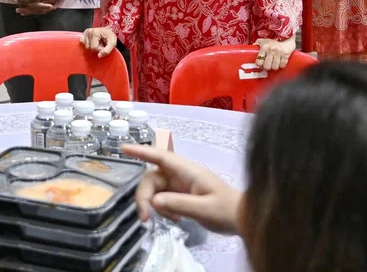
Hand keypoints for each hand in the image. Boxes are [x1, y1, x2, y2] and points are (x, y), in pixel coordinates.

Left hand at [14, 0, 77, 15]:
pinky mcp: (54, 3)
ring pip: (39, 10)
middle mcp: (48, 0)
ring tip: (23, 13)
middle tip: (17, 10)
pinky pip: (45, 10)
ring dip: (31, 12)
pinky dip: (38, 12)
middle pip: (34, 7)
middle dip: (25, 9)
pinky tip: (34, 12)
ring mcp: (52, 2)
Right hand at [80, 27, 117, 57]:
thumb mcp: (113, 43)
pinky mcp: (83, 34)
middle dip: (96, 48)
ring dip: (92, 46)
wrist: (108, 31)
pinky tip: (92, 41)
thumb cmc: (110, 36)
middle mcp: (89, 32)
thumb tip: (99, 56)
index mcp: (95, 33)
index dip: (100, 49)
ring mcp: (85, 32)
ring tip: (97, 42)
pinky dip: (88, 44)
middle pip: (89, 47)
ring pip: (86, 46)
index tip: (104, 45)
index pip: (94, 48)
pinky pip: (82, 43)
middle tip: (101, 43)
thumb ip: (107, 50)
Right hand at [123, 144, 241, 234]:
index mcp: (188, 171)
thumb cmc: (227, 211)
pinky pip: (163, 198)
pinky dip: (163, 208)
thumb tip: (153, 201)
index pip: (161, 157)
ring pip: (156, 189)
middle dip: (144, 196)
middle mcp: (182, 175)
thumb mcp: (204, 209)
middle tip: (144, 218)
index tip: (123, 147)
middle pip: (152, 178)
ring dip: (153, 204)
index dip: (142, 151)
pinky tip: (174, 219)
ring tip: (164, 220)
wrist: (243, 219)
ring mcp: (181, 184)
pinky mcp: (182, 195)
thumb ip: (179, 204)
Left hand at [254, 36, 295, 70]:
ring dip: (274, 67)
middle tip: (268, 64)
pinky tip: (280, 63)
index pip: (259, 61)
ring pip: (274, 67)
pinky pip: (282, 65)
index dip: (260, 64)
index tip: (261, 63)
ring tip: (273, 64)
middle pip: (267, 66)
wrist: (287, 39)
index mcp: (264, 47)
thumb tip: (251, 49)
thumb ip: (256, 44)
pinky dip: (281, 65)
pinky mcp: (286, 55)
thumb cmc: (274, 42)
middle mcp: (271, 50)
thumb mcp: (263, 41)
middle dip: (267, 67)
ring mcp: (279, 53)